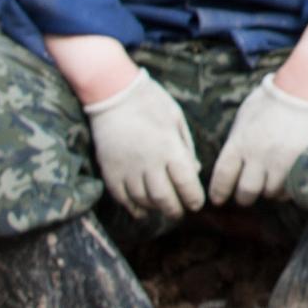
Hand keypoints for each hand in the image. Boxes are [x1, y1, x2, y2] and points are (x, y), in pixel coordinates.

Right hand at [84, 69, 205, 220]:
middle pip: (164, 198)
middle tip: (181, 212)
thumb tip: (193, 171)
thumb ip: (186, 147)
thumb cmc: (151, 102)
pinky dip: (133, 208)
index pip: (185, 182)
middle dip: (175, 210)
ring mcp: (127, 169)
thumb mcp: (176, 119)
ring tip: (163, 209)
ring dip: (155, 209)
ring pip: (143, 201)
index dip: (193, 198)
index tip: (197, 204)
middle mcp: (148, 163)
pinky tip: (142, 211)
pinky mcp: (110, 172)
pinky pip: (122, 198)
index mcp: (169, 148)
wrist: (113, 94)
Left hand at [209, 75, 307, 205]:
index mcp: (239, 142)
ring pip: (270, 193)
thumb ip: (237, 139)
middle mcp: (258, 155)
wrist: (305, 87)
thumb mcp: (245, 115)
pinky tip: (286, 181)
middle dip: (244, 197)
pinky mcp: (300, 162)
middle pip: (246, 192)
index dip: (219, 192)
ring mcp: (280, 160)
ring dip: (268, 191)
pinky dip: (286, 189)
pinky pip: (291, 188)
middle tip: (246, 195)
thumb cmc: (272, 98)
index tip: (219, 199)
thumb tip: (231, 160)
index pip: (222, 177)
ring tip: (270, 184)